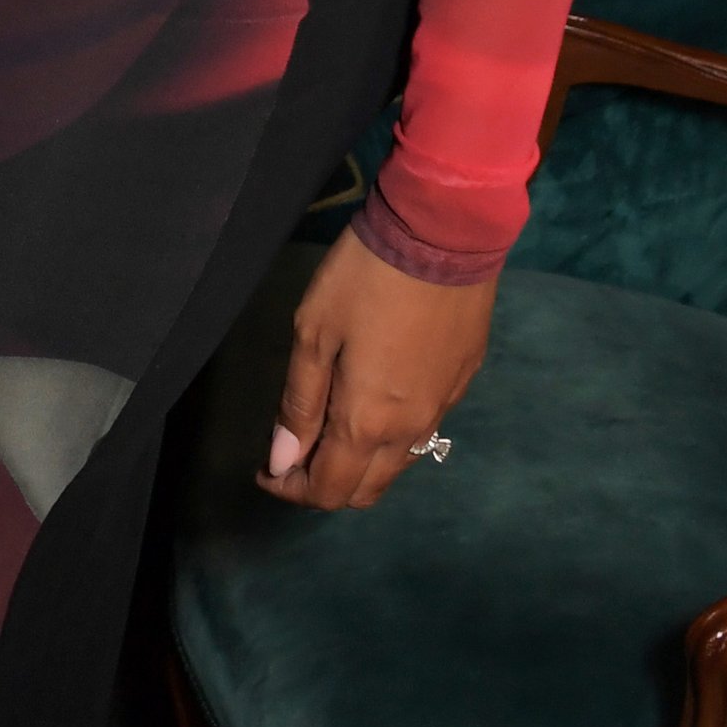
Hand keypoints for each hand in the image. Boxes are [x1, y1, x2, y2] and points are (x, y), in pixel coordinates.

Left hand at [261, 226, 496, 510]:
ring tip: (327, 433)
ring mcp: (441, 409)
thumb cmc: (365, 278)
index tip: (265, 470)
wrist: (442, 236)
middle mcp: (409, 430)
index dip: (291, 490)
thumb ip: (299, 403)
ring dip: (358, 465)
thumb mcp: (314, 332)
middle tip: (293, 455)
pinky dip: (389, 439)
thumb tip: (282, 461)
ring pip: (396, 466)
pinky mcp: (460, 384)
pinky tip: (372, 405)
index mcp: (367, 422)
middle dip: (324, 486)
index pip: (329, 490)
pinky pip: (422, 434)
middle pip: (365, 490)